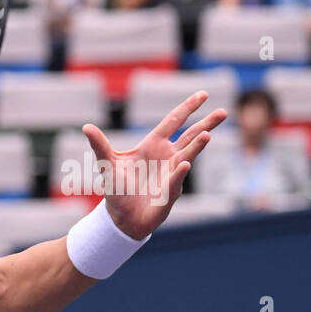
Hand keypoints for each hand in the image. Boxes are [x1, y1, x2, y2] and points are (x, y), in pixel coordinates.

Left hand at [82, 91, 226, 239]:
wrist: (121, 217)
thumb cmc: (117, 189)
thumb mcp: (106, 164)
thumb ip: (99, 145)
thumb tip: (86, 127)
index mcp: (153, 145)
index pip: (174, 121)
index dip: (188, 108)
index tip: (204, 94)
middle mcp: (167, 157)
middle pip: (190, 136)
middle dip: (206, 124)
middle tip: (224, 112)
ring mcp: (172, 174)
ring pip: (188, 156)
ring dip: (197, 146)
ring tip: (207, 134)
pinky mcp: (169, 192)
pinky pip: (175, 180)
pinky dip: (178, 173)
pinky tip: (184, 164)